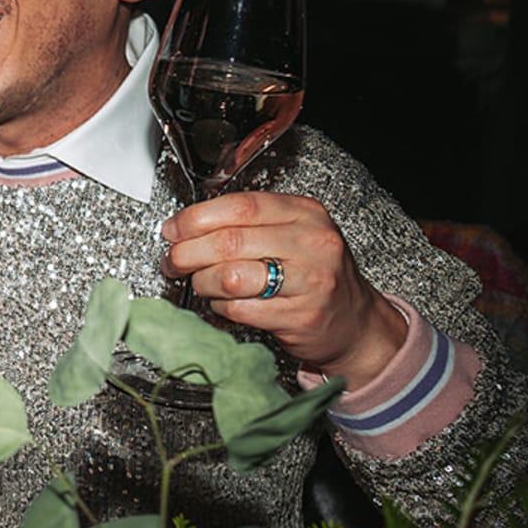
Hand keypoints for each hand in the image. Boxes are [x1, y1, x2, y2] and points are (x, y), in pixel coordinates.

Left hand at [162, 189, 406, 386]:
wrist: (354, 321)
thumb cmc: (314, 274)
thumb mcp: (292, 233)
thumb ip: (246, 224)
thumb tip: (186, 226)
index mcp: (305, 213)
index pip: (240, 205)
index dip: (196, 218)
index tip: (173, 229)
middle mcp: (312, 243)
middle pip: (228, 241)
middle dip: (187, 252)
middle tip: (174, 260)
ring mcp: (310, 281)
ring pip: (230, 276)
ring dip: (202, 282)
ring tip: (201, 283)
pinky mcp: (300, 317)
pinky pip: (238, 309)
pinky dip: (220, 307)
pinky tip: (225, 303)